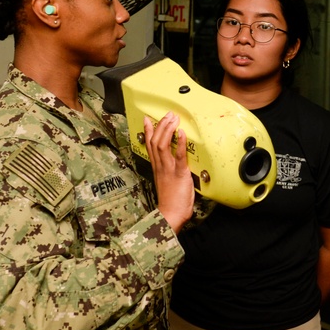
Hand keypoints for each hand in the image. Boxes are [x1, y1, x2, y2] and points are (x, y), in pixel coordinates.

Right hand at [145, 113, 193, 232]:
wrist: (170, 215)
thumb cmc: (171, 203)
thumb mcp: (168, 184)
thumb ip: (170, 173)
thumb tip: (176, 166)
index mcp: (157, 168)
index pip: (150, 146)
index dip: (149, 131)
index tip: (148, 119)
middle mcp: (160, 166)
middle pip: (155, 141)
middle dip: (161, 126)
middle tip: (167, 114)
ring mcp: (168, 169)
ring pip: (162, 145)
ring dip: (168, 130)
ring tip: (173, 119)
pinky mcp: (179, 174)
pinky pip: (178, 156)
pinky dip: (179, 144)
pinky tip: (182, 133)